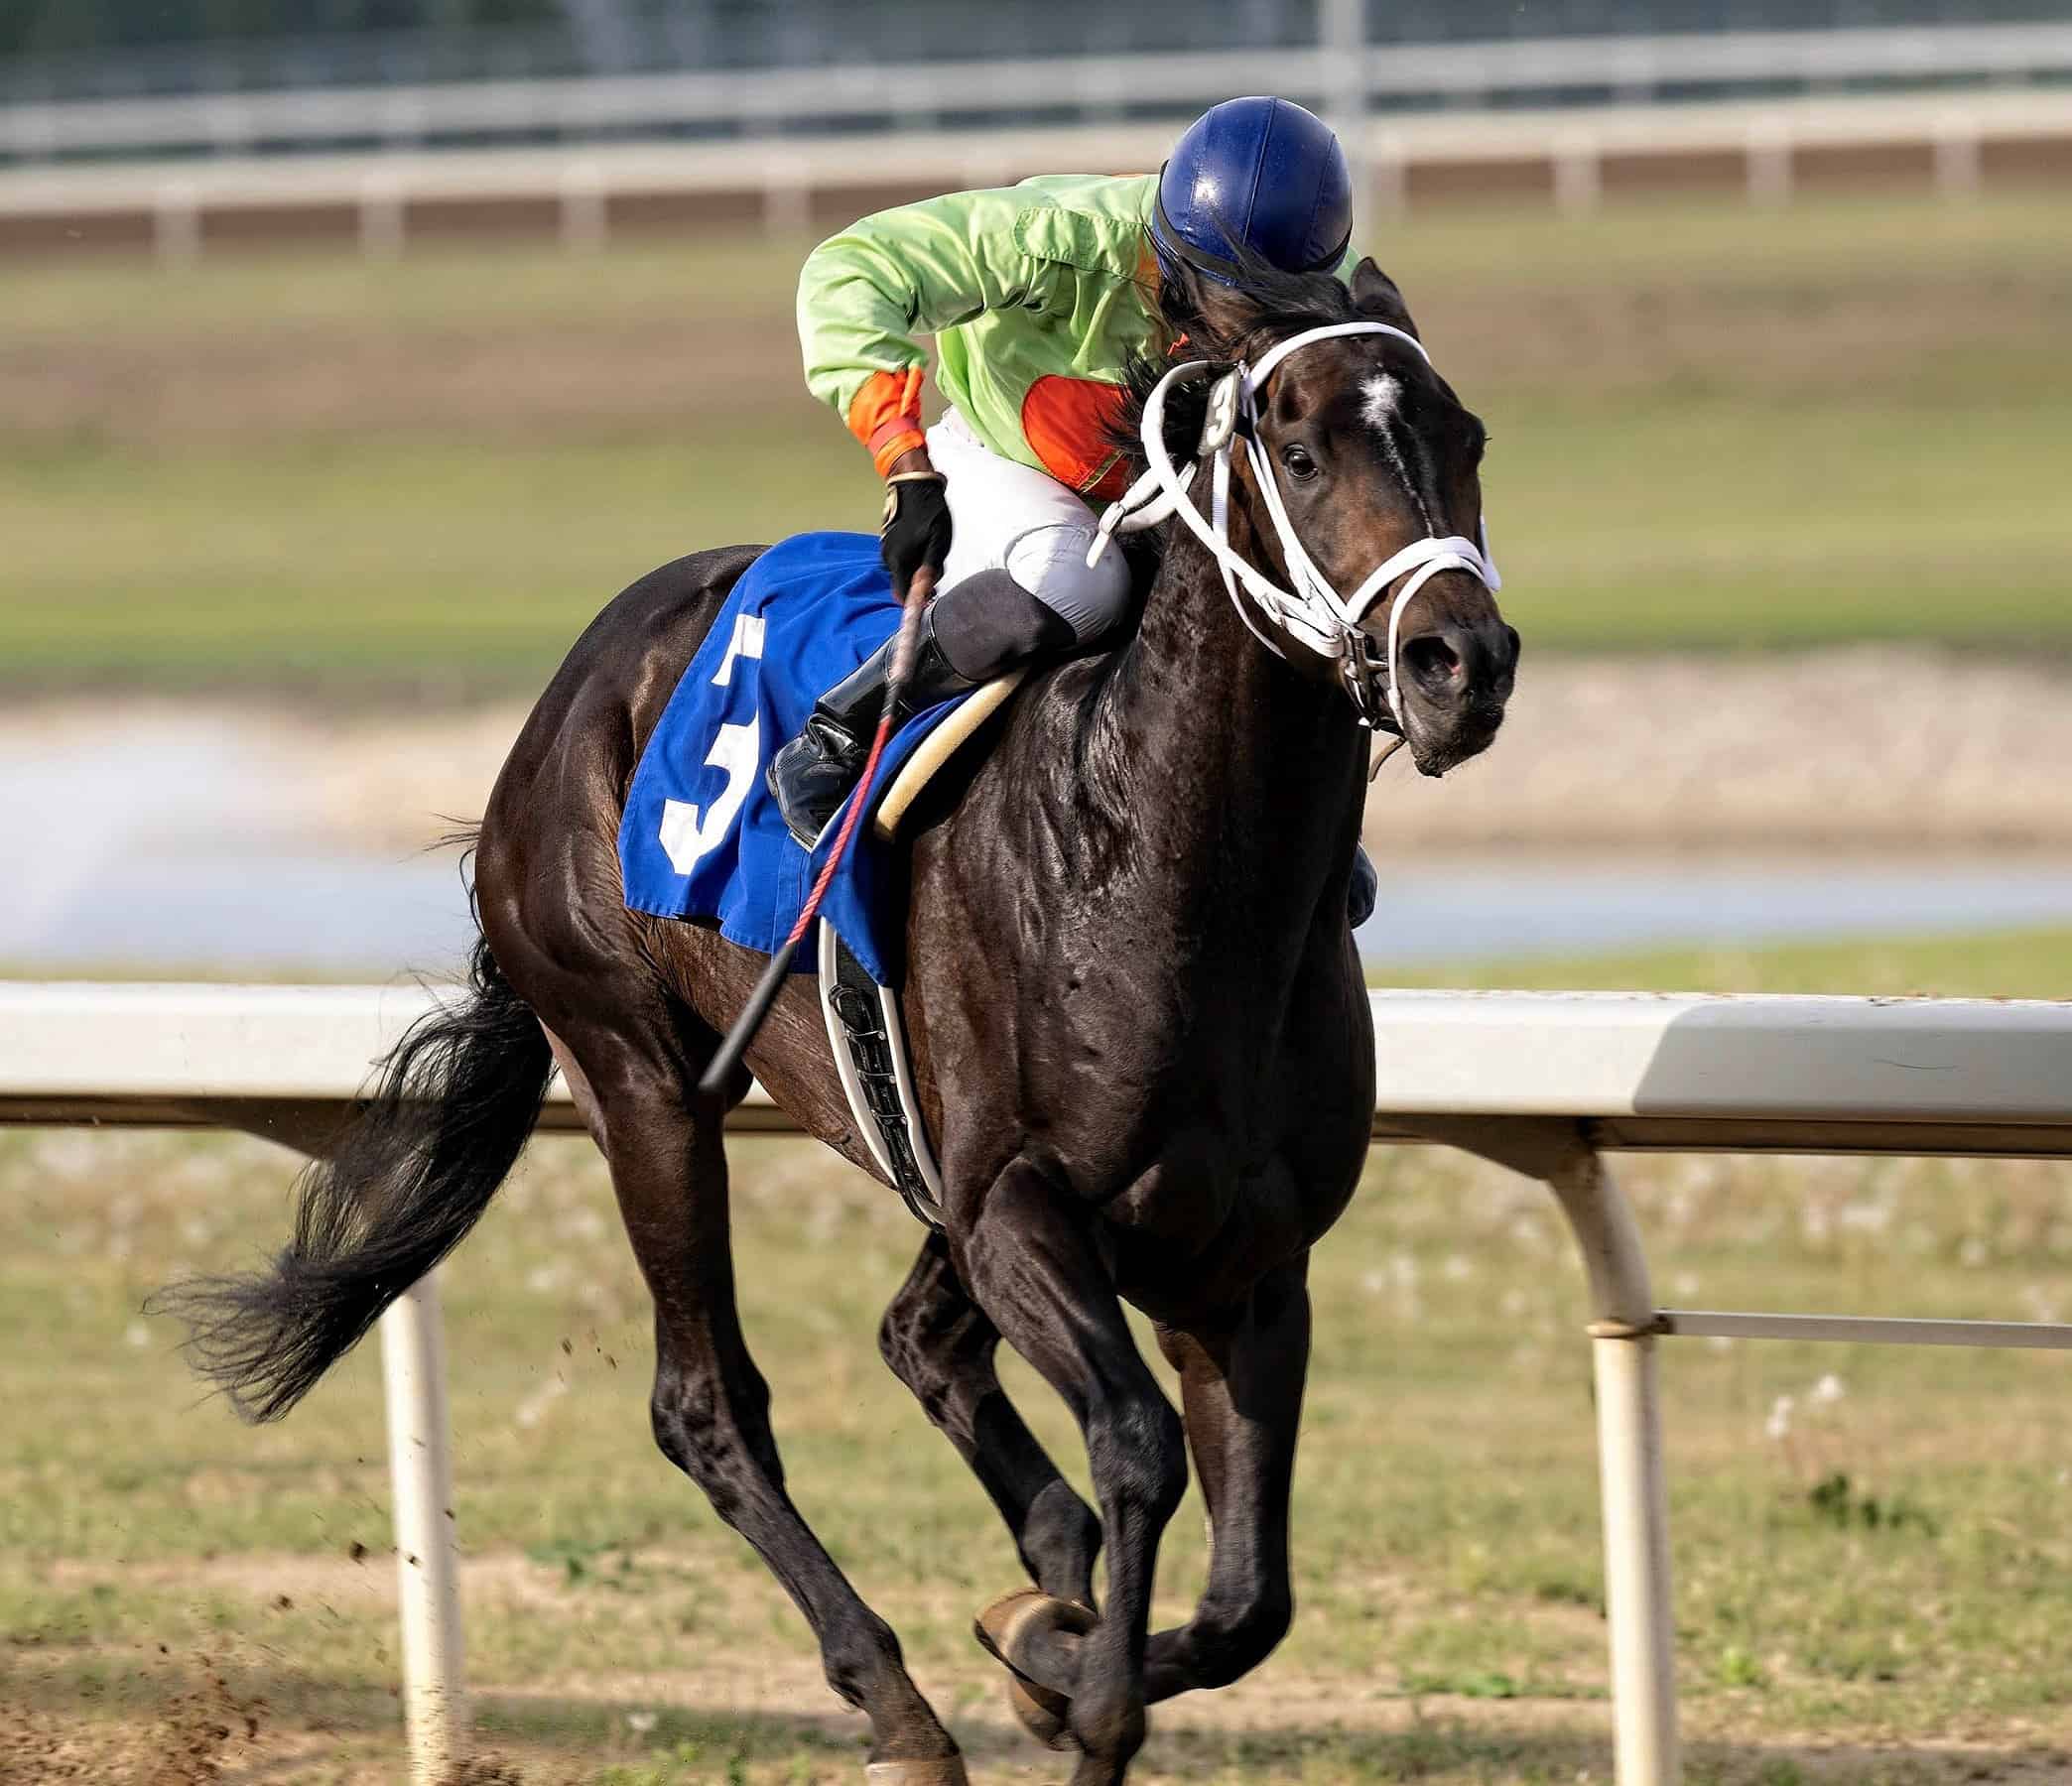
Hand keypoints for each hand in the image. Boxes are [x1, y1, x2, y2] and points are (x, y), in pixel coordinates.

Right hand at [881, 456, 951, 599]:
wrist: (914, 486)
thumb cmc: (929, 512)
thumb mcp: (938, 543)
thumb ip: (930, 569)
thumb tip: (924, 591)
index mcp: (898, 561)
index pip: (903, 595)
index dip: (917, 599)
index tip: (932, 593)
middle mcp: (888, 558)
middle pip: (905, 583)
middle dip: (922, 581)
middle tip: (938, 565)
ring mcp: (887, 549)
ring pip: (905, 571)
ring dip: (919, 568)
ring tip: (933, 549)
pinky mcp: (890, 542)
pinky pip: (903, 559)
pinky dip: (915, 557)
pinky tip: (925, 543)